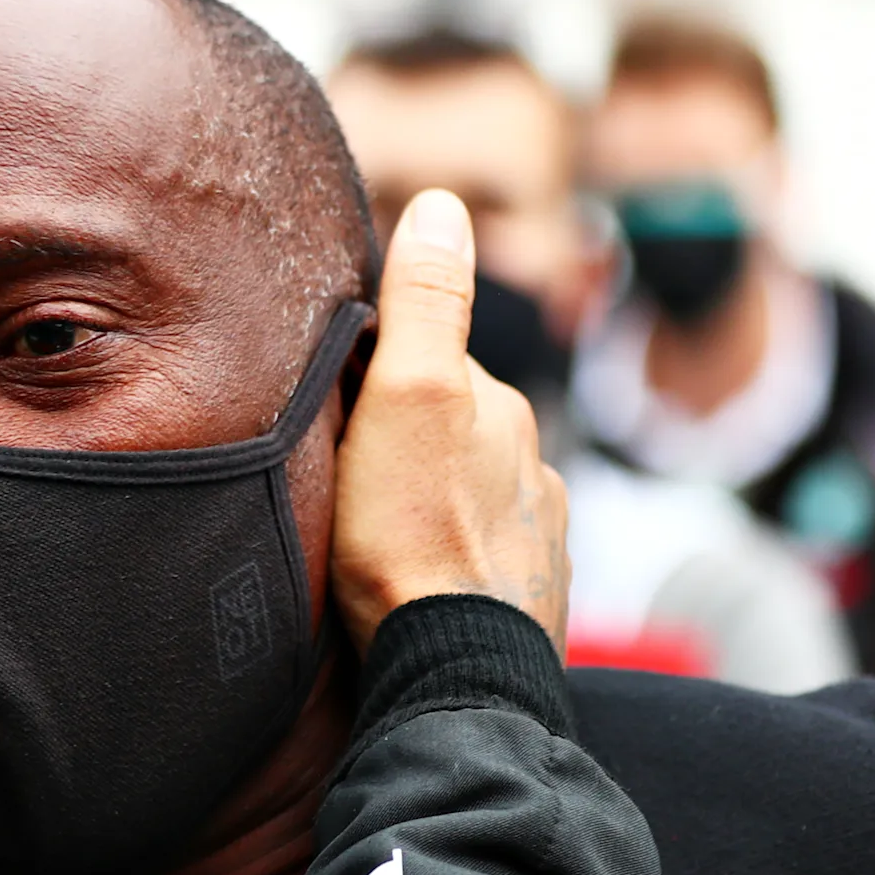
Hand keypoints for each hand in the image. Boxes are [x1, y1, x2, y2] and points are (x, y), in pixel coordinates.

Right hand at [331, 189, 567, 654]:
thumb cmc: (414, 534)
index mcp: (500, 409)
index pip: (430, 364)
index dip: (377, 376)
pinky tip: (415, 584)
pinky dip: (452, 560)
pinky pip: (483, 560)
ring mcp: (538, 536)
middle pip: (453, 430)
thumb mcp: (407, 395)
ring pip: (471, 496)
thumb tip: (442, 204)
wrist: (453, 670)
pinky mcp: (530, 599)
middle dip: (408, 441)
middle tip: (347, 477)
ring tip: (376, 538)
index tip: (335, 407)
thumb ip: (425, 301)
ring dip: (432, 504)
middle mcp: (533, 465)